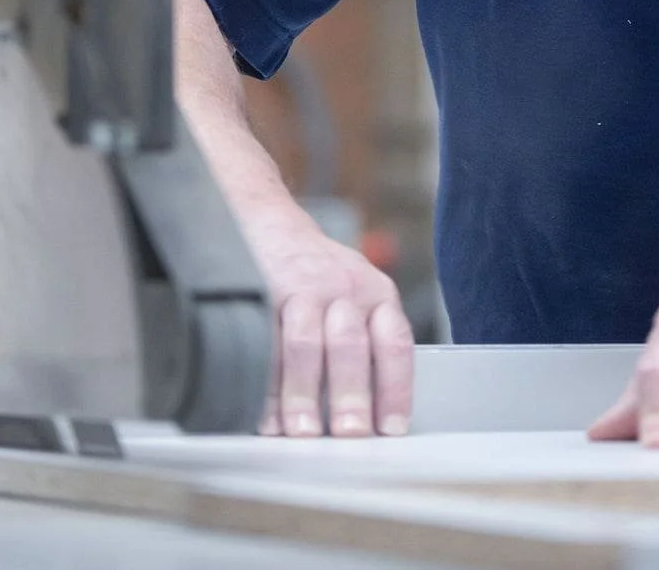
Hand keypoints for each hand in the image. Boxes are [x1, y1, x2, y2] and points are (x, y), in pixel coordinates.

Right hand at [244, 212, 413, 437]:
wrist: (271, 222)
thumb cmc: (319, 274)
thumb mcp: (357, 295)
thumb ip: (367, 344)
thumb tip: (372, 417)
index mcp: (376, 295)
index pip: (394, 344)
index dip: (395, 389)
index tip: (391, 430)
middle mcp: (344, 289)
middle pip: (350, 347)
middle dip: (351, 395)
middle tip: (350, 434)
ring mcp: (302, 289)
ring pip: (306, 345)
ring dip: (304, 394)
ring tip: (303, 432)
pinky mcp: (263, 291)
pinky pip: (264, 343)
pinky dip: (264, 384)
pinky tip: (264, 415)